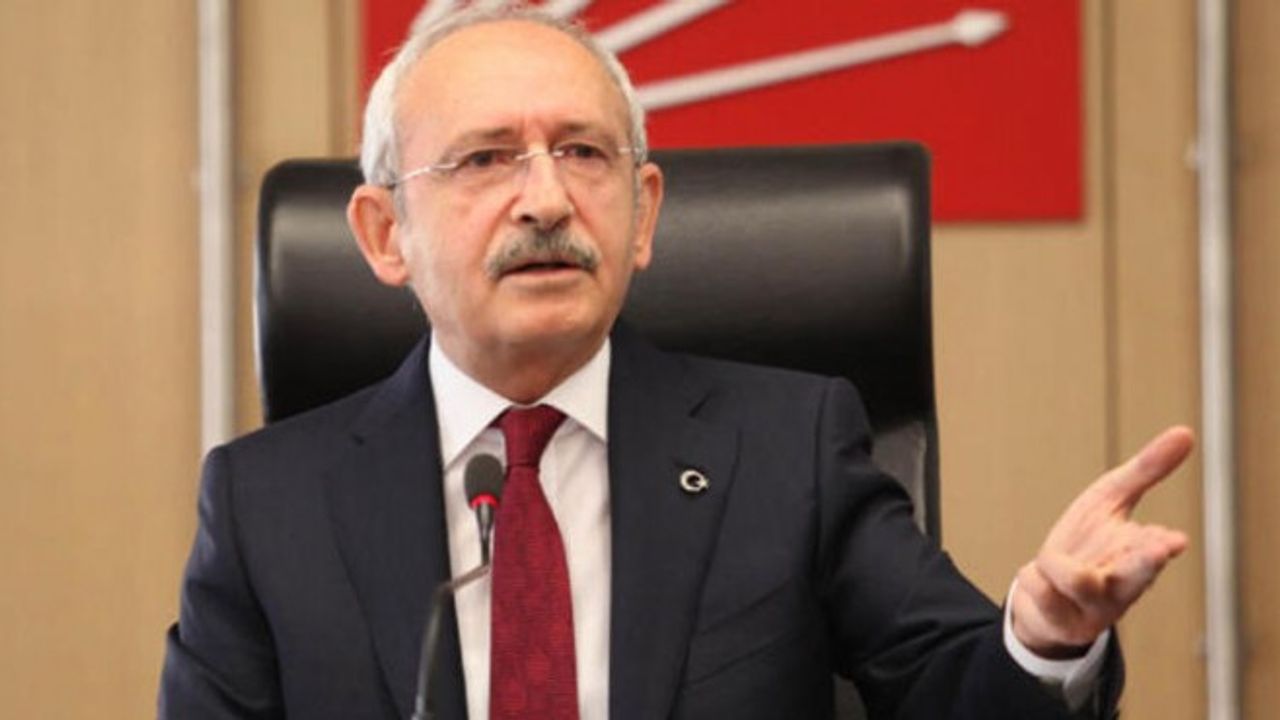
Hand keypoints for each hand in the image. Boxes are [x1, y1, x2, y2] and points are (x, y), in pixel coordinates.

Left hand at [1011, 426, 1193, 656]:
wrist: (1047, 597)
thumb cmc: (1089, 544)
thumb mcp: (1111, 501)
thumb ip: (1146, 471)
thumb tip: (1185, 433)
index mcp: (1138, 556)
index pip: (1153, 551)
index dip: (1160, 546)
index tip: (1174, 539)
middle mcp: (1121, 585)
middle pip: (1135, 576)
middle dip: (1145, 563)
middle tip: (1160, 550)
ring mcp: (1091, 606)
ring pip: (1079, 581)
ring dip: (1061, 564)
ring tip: (1051, 560)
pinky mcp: (1059, 620)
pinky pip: (1037, 585)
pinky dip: (1033, 576)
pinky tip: (1040, 580)